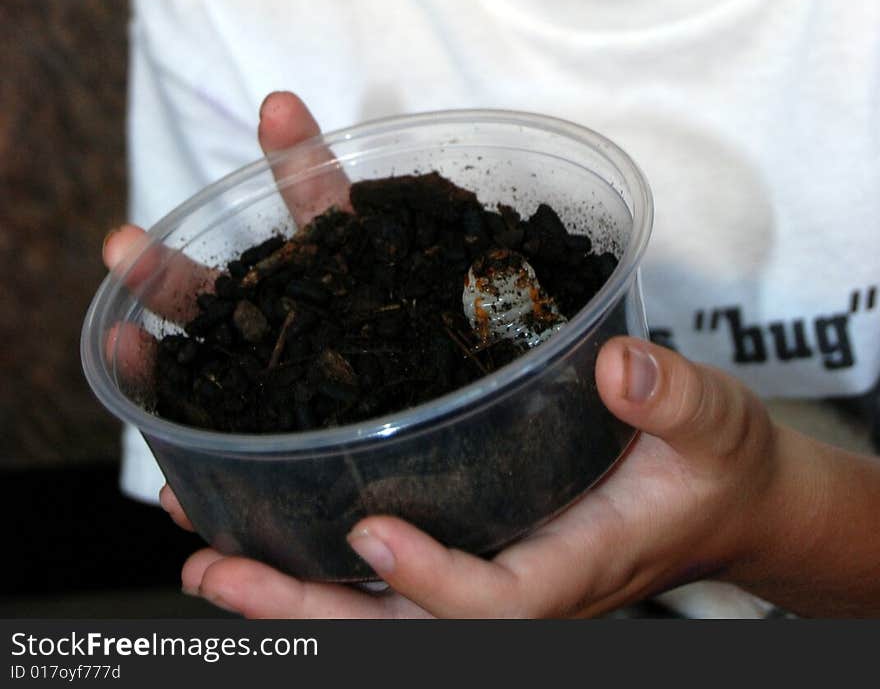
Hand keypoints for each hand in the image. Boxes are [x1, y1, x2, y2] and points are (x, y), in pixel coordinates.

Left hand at [173, 337, 788, 618]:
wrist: (719, 498)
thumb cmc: (715, 467)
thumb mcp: (712, 425)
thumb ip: (674, 399)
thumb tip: (620, 363)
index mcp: (572, 570)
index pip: (495, 604)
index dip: (432, 582)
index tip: (373, 537)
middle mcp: (512, 585)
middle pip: (397, 626)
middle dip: (305, 605)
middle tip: (218, 569)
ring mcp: (482, 570)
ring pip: (371, 607)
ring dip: (283, 584)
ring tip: (199, 549)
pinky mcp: (467, 543)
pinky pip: (376, 569)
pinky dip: (309, 551)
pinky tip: (244, 519)